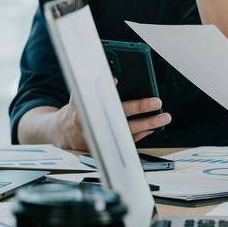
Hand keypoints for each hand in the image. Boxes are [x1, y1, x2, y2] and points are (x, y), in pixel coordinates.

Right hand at [52, 91, 171, 151]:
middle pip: (125, 124)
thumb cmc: (76, 109)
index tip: (151, 99)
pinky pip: (128, 142)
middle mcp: (96, 129)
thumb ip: (95, 86)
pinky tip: (152, 127)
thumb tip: (114, 79)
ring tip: (164, 118)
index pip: (115, 108)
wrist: (64, 132)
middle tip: (161, 110)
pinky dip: (141, 134)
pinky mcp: (108, 147)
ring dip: (148, 126)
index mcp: (88, 114)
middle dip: (146, 117)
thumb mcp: (80, 93)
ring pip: (129, 135)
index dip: (135, 105)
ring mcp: (103, 141)